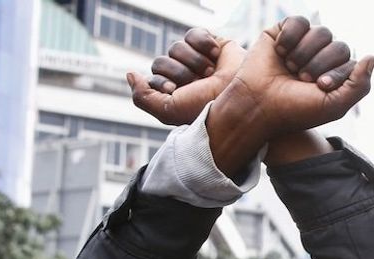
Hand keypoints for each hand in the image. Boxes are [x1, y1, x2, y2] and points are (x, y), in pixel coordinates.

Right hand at [128, 20, 367, 127]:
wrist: (258, 106)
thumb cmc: (294, 110)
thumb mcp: (334, 106)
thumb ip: (360, 85)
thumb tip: (372, 56)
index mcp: (334, 75)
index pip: (349, 61)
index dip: (336, 72)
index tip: (318, 87)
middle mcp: (320, 58)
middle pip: (337, 45)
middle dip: (319, 63)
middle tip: (302, 79)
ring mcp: (302, 45)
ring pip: (320, 32)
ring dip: (304, 53)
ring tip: (290, 67)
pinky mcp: (283, 33)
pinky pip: (299, 22)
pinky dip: (290, 37)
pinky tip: (280, 52)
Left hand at [128, 29, 242, 125]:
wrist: (244, 94)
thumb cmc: (208, 106)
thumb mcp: (169, 111)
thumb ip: (142, 97)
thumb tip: (129, 73)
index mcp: (173, 94)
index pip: (153, 78)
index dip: (164, 82)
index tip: (178, 91)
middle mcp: (183, 77)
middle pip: (162, 61)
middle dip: (179, 72)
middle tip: (198, 82)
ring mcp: (196, 60)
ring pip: (176, 47)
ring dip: (192, 60)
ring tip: (210, 71)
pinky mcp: (210, 44)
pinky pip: (193, 34)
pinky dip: (202, 42)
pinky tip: (215, 54)